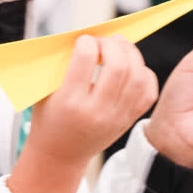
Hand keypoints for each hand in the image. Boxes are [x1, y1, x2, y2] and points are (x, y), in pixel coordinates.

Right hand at [27, 35, 158, 167]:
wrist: (59, 155)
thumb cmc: (49, 119)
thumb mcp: (44, 92)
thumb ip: (62, 65)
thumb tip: (86, 37)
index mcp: (70, 101)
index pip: (85, 58)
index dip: (86, 41)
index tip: (83, 40)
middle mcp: (97, 111)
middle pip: (118, 66)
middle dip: (112, 44)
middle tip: (104, 40)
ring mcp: (116, 117)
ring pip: (137, 76)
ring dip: (131, 54)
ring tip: (120, 47)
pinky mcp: (128, 121)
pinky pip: (147, 92)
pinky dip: (144, 74)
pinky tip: (132, 67)